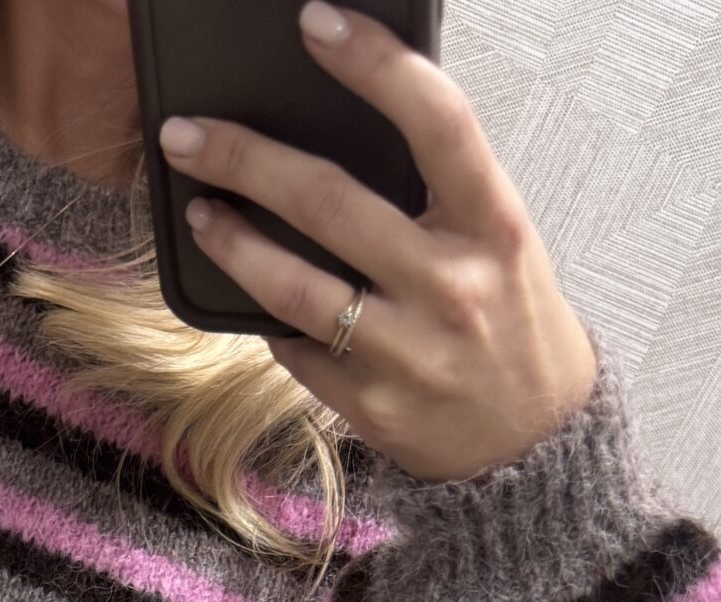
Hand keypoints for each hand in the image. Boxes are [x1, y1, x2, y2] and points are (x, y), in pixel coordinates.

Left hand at [159, 3, 597, 483]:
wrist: (532, 440)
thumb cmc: (508, 319)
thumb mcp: (497, 239)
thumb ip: (437, 189)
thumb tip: (348, 128)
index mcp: (492, 224)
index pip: (436, 121)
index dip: (374, 63)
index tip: (316, 23)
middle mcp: (450, 285)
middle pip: (330, 203)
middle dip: (245, 159)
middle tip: (187, 134)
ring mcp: (406, 352)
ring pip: (294, 287)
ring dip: (231, 243)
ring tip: (198, 211)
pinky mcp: (369, 405)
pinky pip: (295, 348)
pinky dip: (267, 316)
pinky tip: (249, 290)